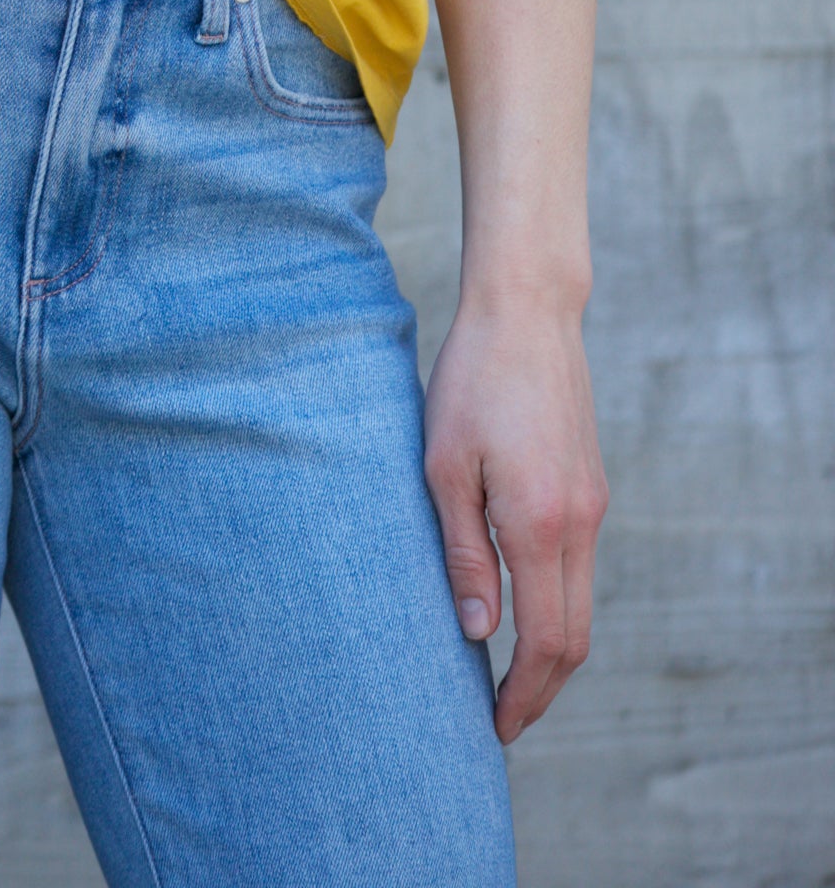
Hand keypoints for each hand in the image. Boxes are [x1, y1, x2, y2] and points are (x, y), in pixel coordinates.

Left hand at [422, 294, 607, 743]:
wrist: (527, 310)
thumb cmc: (471, 379)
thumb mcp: (444, 465)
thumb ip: (464, 551)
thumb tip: (476, 631)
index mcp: (540, 524)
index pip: (545, 641)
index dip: (524, 695)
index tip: (496, 728)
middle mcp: (580, 523)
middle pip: (574, 637)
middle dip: (542, 689)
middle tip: (502, 719)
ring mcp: (592, 503)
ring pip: (582, 604)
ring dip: (551, 649)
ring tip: (504, 673)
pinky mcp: (591, 486)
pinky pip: (580, 566)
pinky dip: (557, 604)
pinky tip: (520, 606)